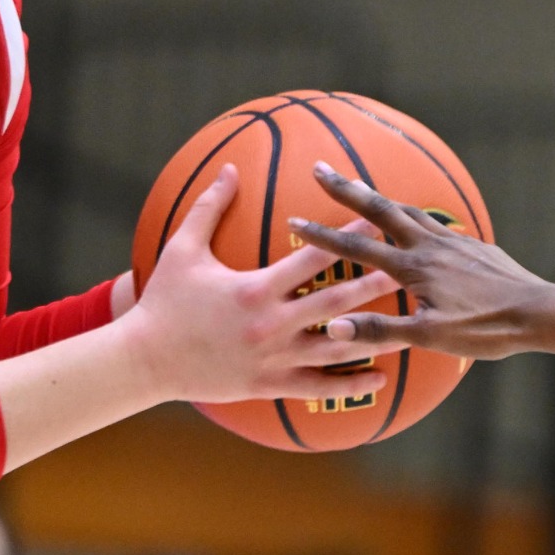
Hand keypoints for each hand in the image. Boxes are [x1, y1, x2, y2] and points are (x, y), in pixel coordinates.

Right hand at [129, 165, 404, 403]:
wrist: (143, 360)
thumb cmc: (162, 301)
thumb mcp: (182, 249)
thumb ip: (210, 207)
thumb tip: (228, 167)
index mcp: (256, 288)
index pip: (313, 258)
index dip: (347, 239)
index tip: (377, 224)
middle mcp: (271, 324)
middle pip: (336, 301)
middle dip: (376, 285)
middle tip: (411, 272)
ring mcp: (273, 357)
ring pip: (336, 347)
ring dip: (375, 336)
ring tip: (411, 328)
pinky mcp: (269, 384)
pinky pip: (318, 386)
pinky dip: (351, 384)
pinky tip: (380, 378)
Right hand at [288, 163, 554, 360]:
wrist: (537, 312)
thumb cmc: (486, 329)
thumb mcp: (431, 337)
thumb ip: (382, 330)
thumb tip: (335, 327)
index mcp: (415, 268)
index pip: (358, 248)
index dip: (323, 235)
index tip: (294, 220)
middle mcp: (430, 246)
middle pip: (381, 209)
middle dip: (347, 188)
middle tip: (320, 168)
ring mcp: (453, 241)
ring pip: (408, 211)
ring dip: (379, 198)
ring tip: (360, 188)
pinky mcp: (472, 245)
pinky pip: (434, 223)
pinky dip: (413, 216)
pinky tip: (416, 222)